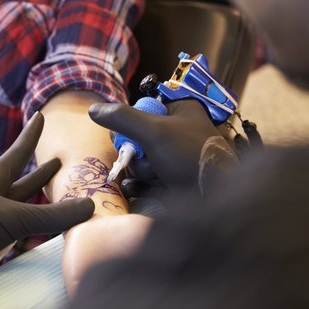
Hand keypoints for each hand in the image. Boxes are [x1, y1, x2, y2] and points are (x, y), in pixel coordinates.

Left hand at [0, 113, 94, 278]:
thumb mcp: (11, 218)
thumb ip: (50, 216)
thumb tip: (89, 206)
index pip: (17, 152)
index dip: (31, 135)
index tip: (39, 116)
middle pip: (16, 181)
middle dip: (37, 173)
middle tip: (55, 162)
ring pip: (9, 206)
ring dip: (29, 202)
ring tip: (45, 197)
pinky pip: (1, 230)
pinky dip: (16, 229)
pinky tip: (20, 236)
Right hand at [89, 99, 232, 194]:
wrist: (215, 200)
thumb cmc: (191, 158)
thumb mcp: (154, 131)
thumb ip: (123, 118)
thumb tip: (93, 109)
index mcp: (180, 111)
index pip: (143, 108)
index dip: (131, 122)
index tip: (126, 133)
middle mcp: (178, 131)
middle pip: (137, 136)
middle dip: (135, 152)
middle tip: (142, 156)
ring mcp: (174, 157)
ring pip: (140, 159)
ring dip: (141, 170)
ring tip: (156, 175)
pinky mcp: (171, 179)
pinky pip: (145, 178)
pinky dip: (140, 184)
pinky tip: (138, 188)